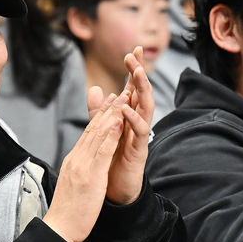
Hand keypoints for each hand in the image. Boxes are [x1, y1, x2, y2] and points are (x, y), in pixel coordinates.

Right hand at [44, 96, 125, 241]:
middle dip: (108, 109)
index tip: (109, 102)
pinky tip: (119, 122)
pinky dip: (111, 135)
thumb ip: (79, 171)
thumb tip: (82, 164)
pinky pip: (103, 151)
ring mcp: (82, 166)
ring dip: (112, 114)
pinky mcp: (90, 176)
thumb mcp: (73, 185)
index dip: (100, 117)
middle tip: (119, 91)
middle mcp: (77, 158)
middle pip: (93, 129)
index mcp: (74, 161)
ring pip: (98, 135)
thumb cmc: (67, 211)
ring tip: (122, 98)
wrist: (59, 227)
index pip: (88, 134)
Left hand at [94, 47, 153, 204]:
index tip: (133, 50)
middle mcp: (137, 123)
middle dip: (139, 74)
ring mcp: (140, 136)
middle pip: (142, 93)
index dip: (134, 70)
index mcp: (129, 117)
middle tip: (135, 54)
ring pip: (146, 108)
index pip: (133, 89)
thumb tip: (96, 88)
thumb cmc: (112, 161)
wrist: (116, 191)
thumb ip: (99, 111)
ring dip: (142, 90)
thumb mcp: (104, 131)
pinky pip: (140, 131)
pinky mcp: (139, 150)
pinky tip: (125, 108)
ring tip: (136, 73)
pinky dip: (133, 118)